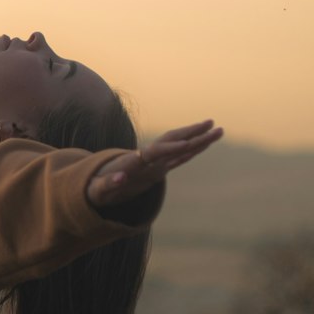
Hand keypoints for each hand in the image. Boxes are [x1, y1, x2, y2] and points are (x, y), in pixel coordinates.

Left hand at [86, 119, 223, 207]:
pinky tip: (207, 143)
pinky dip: (194, 149)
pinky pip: (181, 156)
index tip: (185, 144)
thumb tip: (119, 178)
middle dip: (191, 133)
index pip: (154, 152)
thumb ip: (108, 184)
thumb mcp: (98, 189)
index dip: (169, 149)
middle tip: (211, 124)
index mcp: (133, 161)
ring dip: (198, 137)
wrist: (95, 182)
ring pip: (180, 145)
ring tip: (218, 129)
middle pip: (172, 141)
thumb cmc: (97, 187)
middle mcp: (147, 156)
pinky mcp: (159, 166)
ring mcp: (155, 160)